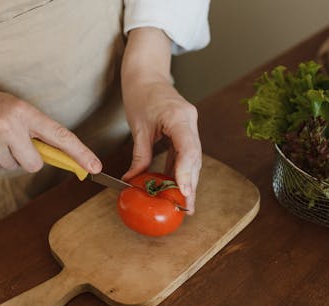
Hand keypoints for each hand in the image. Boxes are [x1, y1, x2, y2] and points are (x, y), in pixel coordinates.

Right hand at [0, 80, 101, 173]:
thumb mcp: (15, 108)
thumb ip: (36, 130)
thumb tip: (57, 157)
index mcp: (24, 112)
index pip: (60, 136)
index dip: (80, 153)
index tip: (95, 167)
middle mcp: (9, 126)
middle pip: (36, 164)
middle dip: (29, 158)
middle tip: (12, 141)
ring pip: (15, 167)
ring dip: (7, 157)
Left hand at [121, 28, 201, 212]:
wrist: (147, 74)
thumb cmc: (140, 94)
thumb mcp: (137, 126)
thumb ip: (140, 155)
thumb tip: (134, 180)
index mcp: (178, 116)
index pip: (188, 148)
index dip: (187, 172)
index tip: (185, 191)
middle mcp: (190, 121)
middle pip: (194, 157)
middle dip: (191, 184)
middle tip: (188, 207)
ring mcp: (191, 125)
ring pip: (193, 158)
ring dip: (189, 180)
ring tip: (186, 203)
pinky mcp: (187, 129)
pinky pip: (187, 153)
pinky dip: (182, 169)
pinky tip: (178, 186)